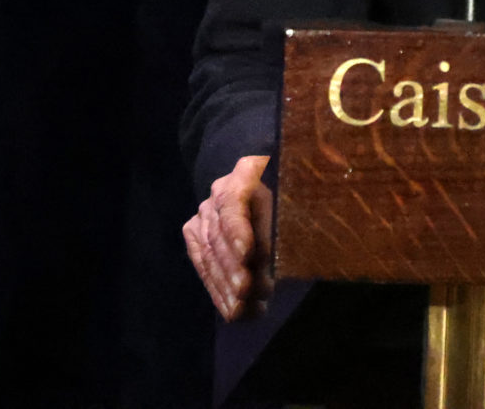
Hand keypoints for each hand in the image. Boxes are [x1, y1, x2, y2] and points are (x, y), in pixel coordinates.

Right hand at [182, 154, 273, 320]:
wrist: (264, 182)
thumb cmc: (287, 194)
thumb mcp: (290, 204)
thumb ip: (281, 230)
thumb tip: (278, 269)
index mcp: (246, 173)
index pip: (235, 201)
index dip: (239, 230)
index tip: (248, 255)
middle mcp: (219, 192)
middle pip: (221, 233)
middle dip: (234, 269)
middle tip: (250, 294)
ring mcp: (204, 214)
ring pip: (210, 253)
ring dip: (227, 287)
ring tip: (245, 311)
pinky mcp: (195, 233)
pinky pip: (203, 264)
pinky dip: (217, 291)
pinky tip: (230, 311)